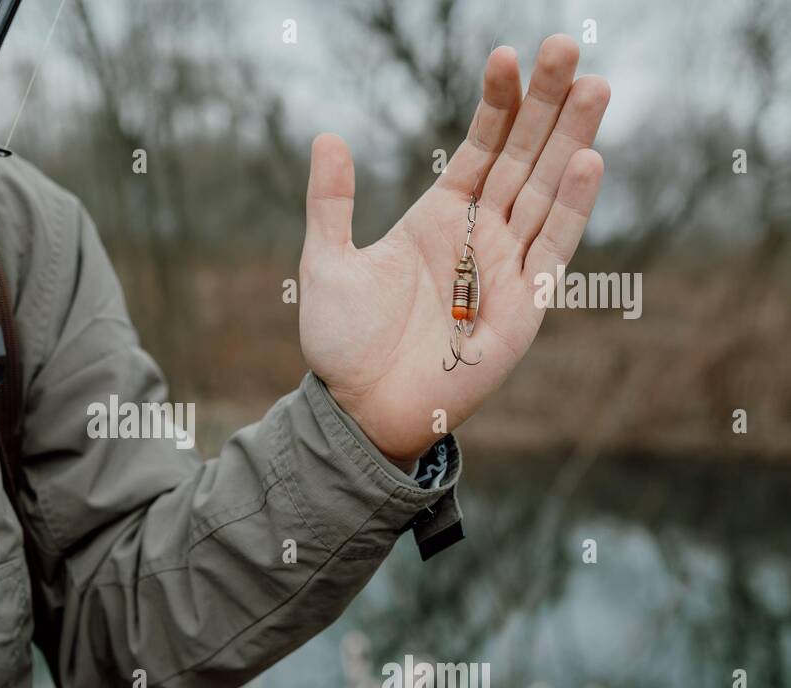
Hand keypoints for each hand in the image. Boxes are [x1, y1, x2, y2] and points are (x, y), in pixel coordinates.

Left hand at [299, 35, 609, 463]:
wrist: (358, 410)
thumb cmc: (343, 344)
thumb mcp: (325, 262)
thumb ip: (331, 202)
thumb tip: (326, 136)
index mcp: (440, 219)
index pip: (481, 147)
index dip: (496, 103)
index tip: (506, 54)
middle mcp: (481, 237)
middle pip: (524, 158)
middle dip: (545, 104)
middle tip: (565, 46)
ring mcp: (506, 269)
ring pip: (548, 193)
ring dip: (571, 140)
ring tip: (593, 84)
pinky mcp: (522, 307)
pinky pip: (553, 251)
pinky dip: (574, 208)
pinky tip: (589, 159)